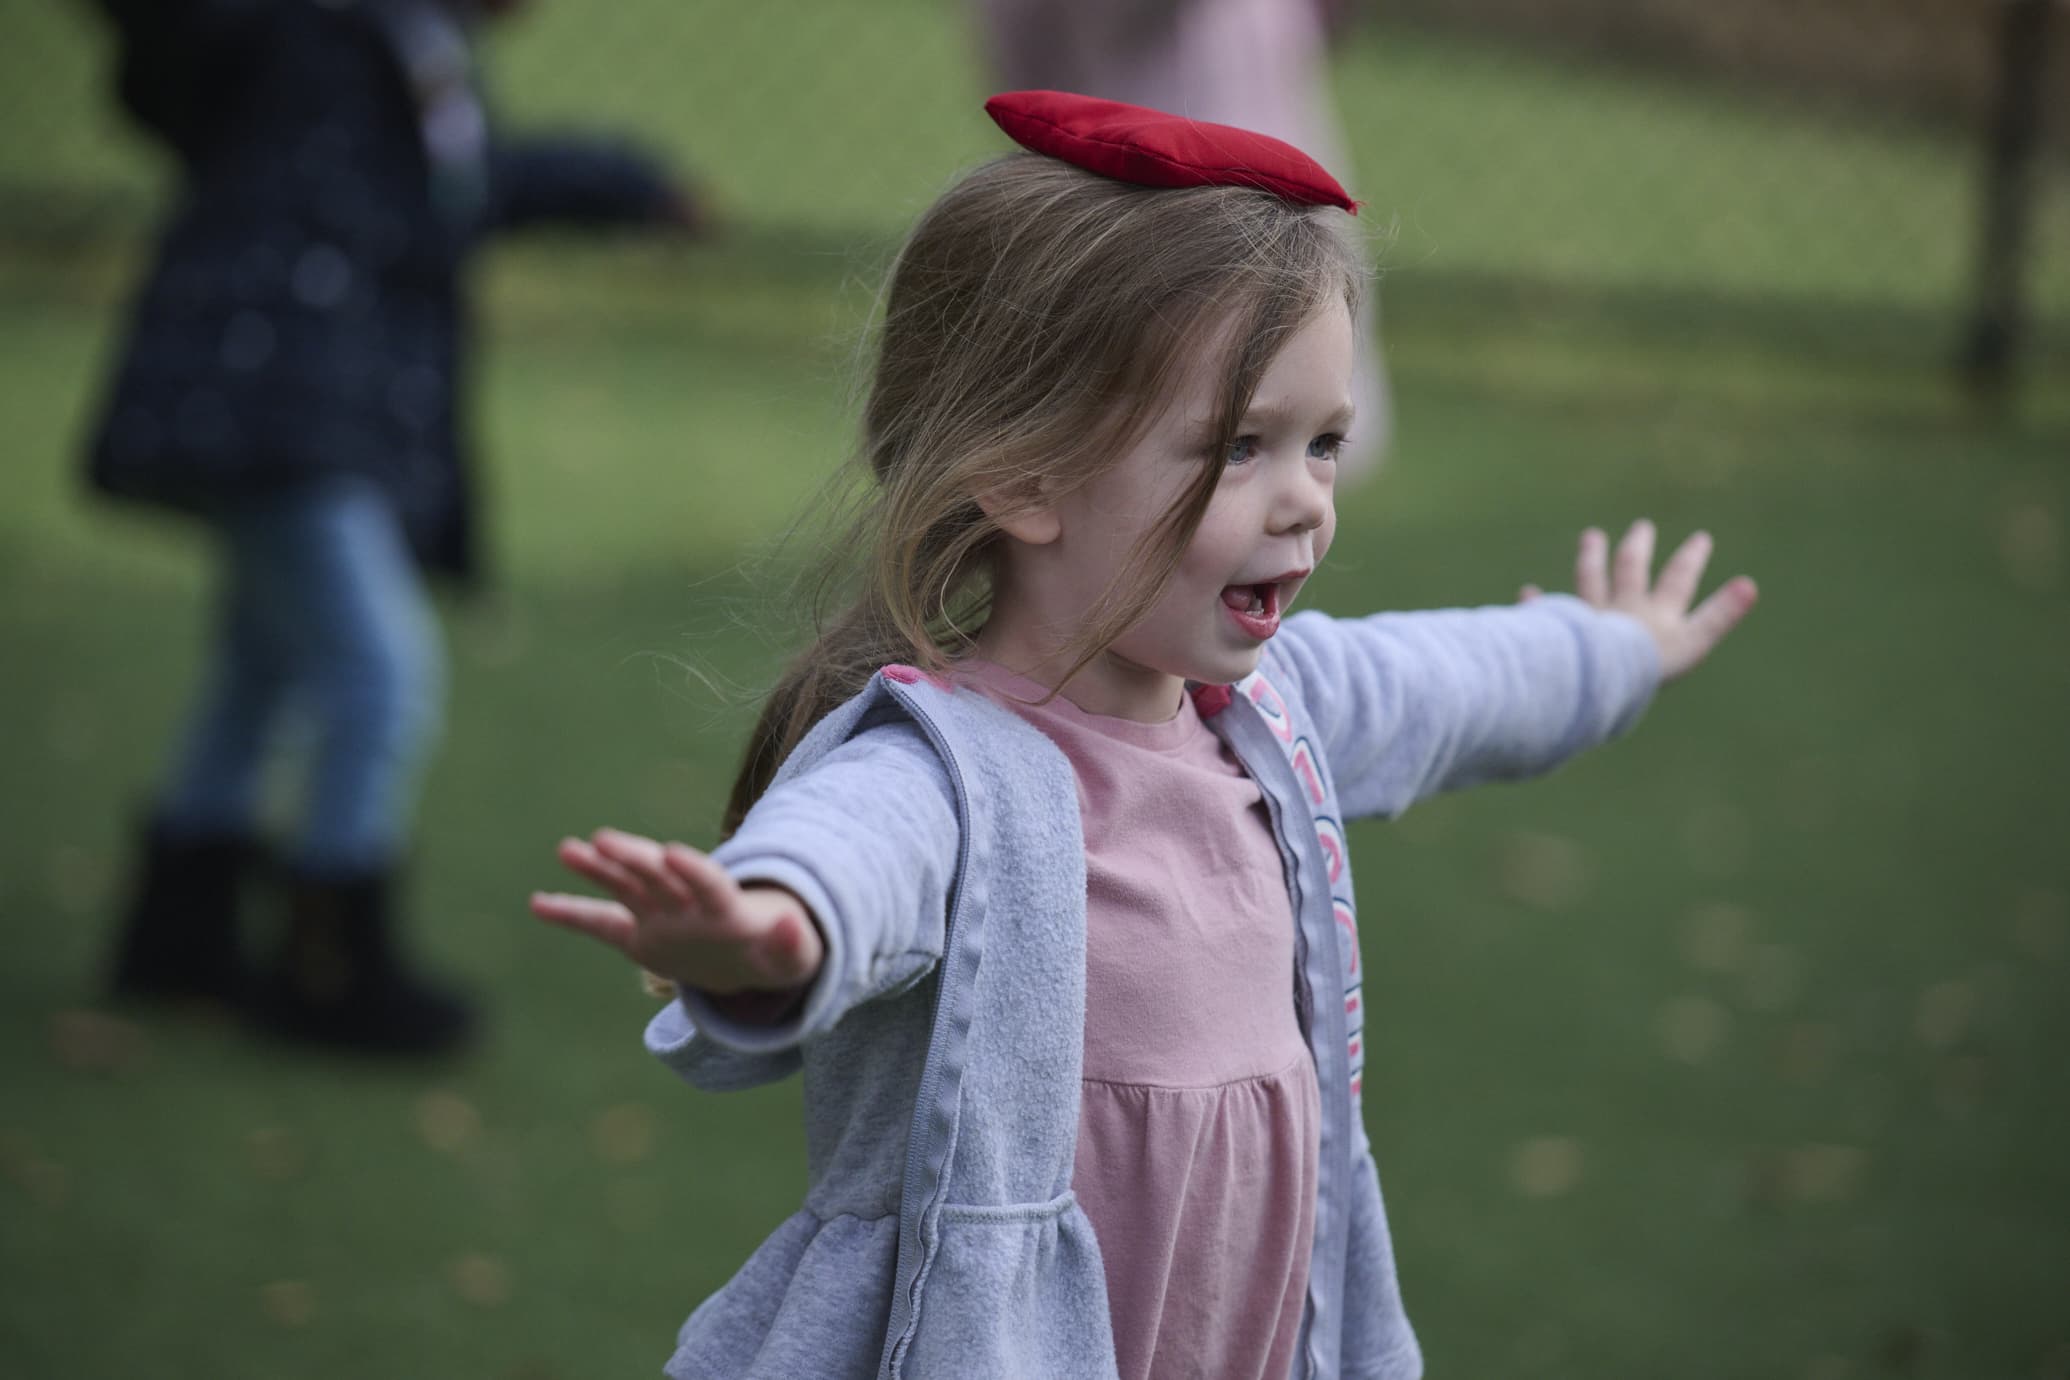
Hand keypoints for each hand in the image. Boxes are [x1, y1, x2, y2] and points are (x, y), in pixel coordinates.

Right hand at [530, 828, 823, 994]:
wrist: (752, 957)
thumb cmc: (774, 953)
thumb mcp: (791, 956)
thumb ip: (789, 942)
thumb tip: (791, 922)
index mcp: (725, 907)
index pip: (708, 882)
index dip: (694, 870)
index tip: (673, 853)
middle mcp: (687, 901)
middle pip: (659, 876)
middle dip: (634, 857)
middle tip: (603, 839)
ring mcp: (660, 914)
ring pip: (626, 886)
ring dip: (598, 868)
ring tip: (567, 848)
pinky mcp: (639, 934)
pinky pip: (599, 924)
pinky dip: (570, 914)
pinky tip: (537, 903)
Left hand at [1521, 519, 1757, 679]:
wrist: (1598, 672)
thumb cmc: (1649, 666)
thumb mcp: (1692, 644)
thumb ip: (1719, 614)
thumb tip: (1750, 585)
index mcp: (1656, 615)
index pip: (1678, 581)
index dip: (1690, 560)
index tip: (1701, 538)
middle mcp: (1622, 610)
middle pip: (1631, 570)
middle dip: (1639, 547)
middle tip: (1641, 528)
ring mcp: (1589, 618)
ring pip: (1590, 580)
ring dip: (1592, 558)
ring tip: (1592, 537)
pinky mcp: (1560, 628)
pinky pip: (1546, 614)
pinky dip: (1536, 604)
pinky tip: (1527, 593)